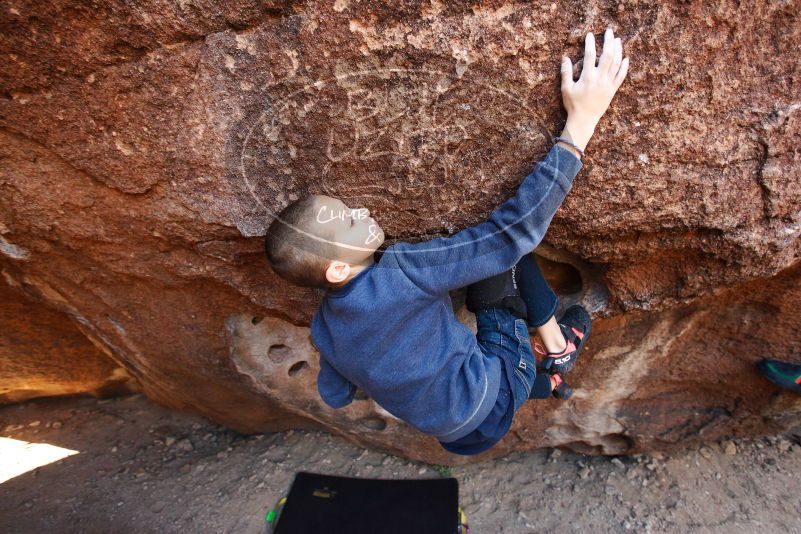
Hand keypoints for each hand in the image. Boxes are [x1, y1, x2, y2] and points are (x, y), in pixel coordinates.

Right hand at [559, 28, 628, 151]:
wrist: (584, 120)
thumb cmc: (573, 105)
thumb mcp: (566, 89)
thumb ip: (566, 72)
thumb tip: (565, 58)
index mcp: (588, 77)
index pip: (590, 55)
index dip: (590, 43)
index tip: (590, 35)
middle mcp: (600, 79)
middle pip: (607, 55)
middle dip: (608, 42)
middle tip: (609, 31)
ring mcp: (608, 84)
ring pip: (616, 63)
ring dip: (618, 50)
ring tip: (617, 40)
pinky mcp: (613, 90)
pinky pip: (621, 76)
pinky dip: (624, 66)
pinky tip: (626, 58)